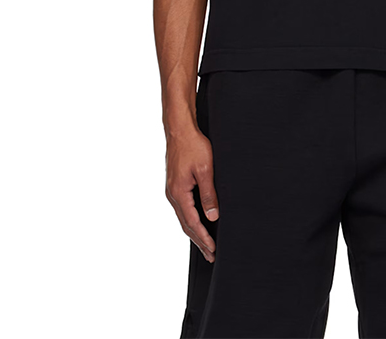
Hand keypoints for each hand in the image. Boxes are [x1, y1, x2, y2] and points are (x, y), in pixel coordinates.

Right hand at [165, 128, 219, 262]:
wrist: (180, 130)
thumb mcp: (205, 170)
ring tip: (205, 244)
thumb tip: (212, 216)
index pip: (192, 222)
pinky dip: (190, 220)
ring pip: (183, 218)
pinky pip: (182, 208)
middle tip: (211, 255)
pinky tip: (197, 223)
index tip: (212, 250)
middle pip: (186, 225)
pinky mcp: (175, 185)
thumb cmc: (193, 146)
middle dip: (199, 241)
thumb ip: (208, 194)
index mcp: (179, 193)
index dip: (203, 238)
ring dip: (194, 232)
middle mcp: (173, 194)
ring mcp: (172, 190)